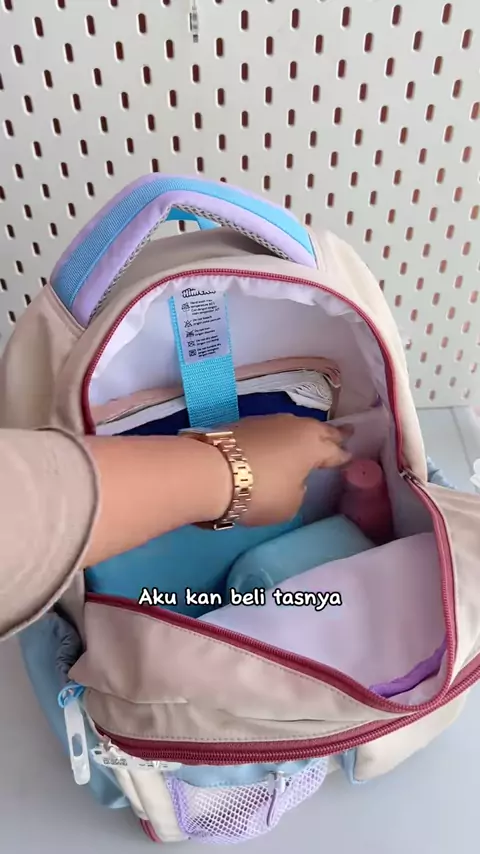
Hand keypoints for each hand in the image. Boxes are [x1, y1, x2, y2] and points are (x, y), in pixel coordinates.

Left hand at [229, 415, 351, 526]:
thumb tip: (292, 479)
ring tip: (312, 435)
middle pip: (319, 430)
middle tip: (345, 433)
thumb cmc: (260, 492)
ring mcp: (269, 421)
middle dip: (332, 434)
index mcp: (313, 445)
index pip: (334, 451)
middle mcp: (295, 427)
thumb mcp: (290, 504)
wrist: (211, 472)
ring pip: (295, 425)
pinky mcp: (245, 422)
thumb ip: (298, 490)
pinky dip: (281, 434)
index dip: (343, 456)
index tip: (350, 456)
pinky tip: (279, 440)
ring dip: (305, 431)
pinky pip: (273, 428)